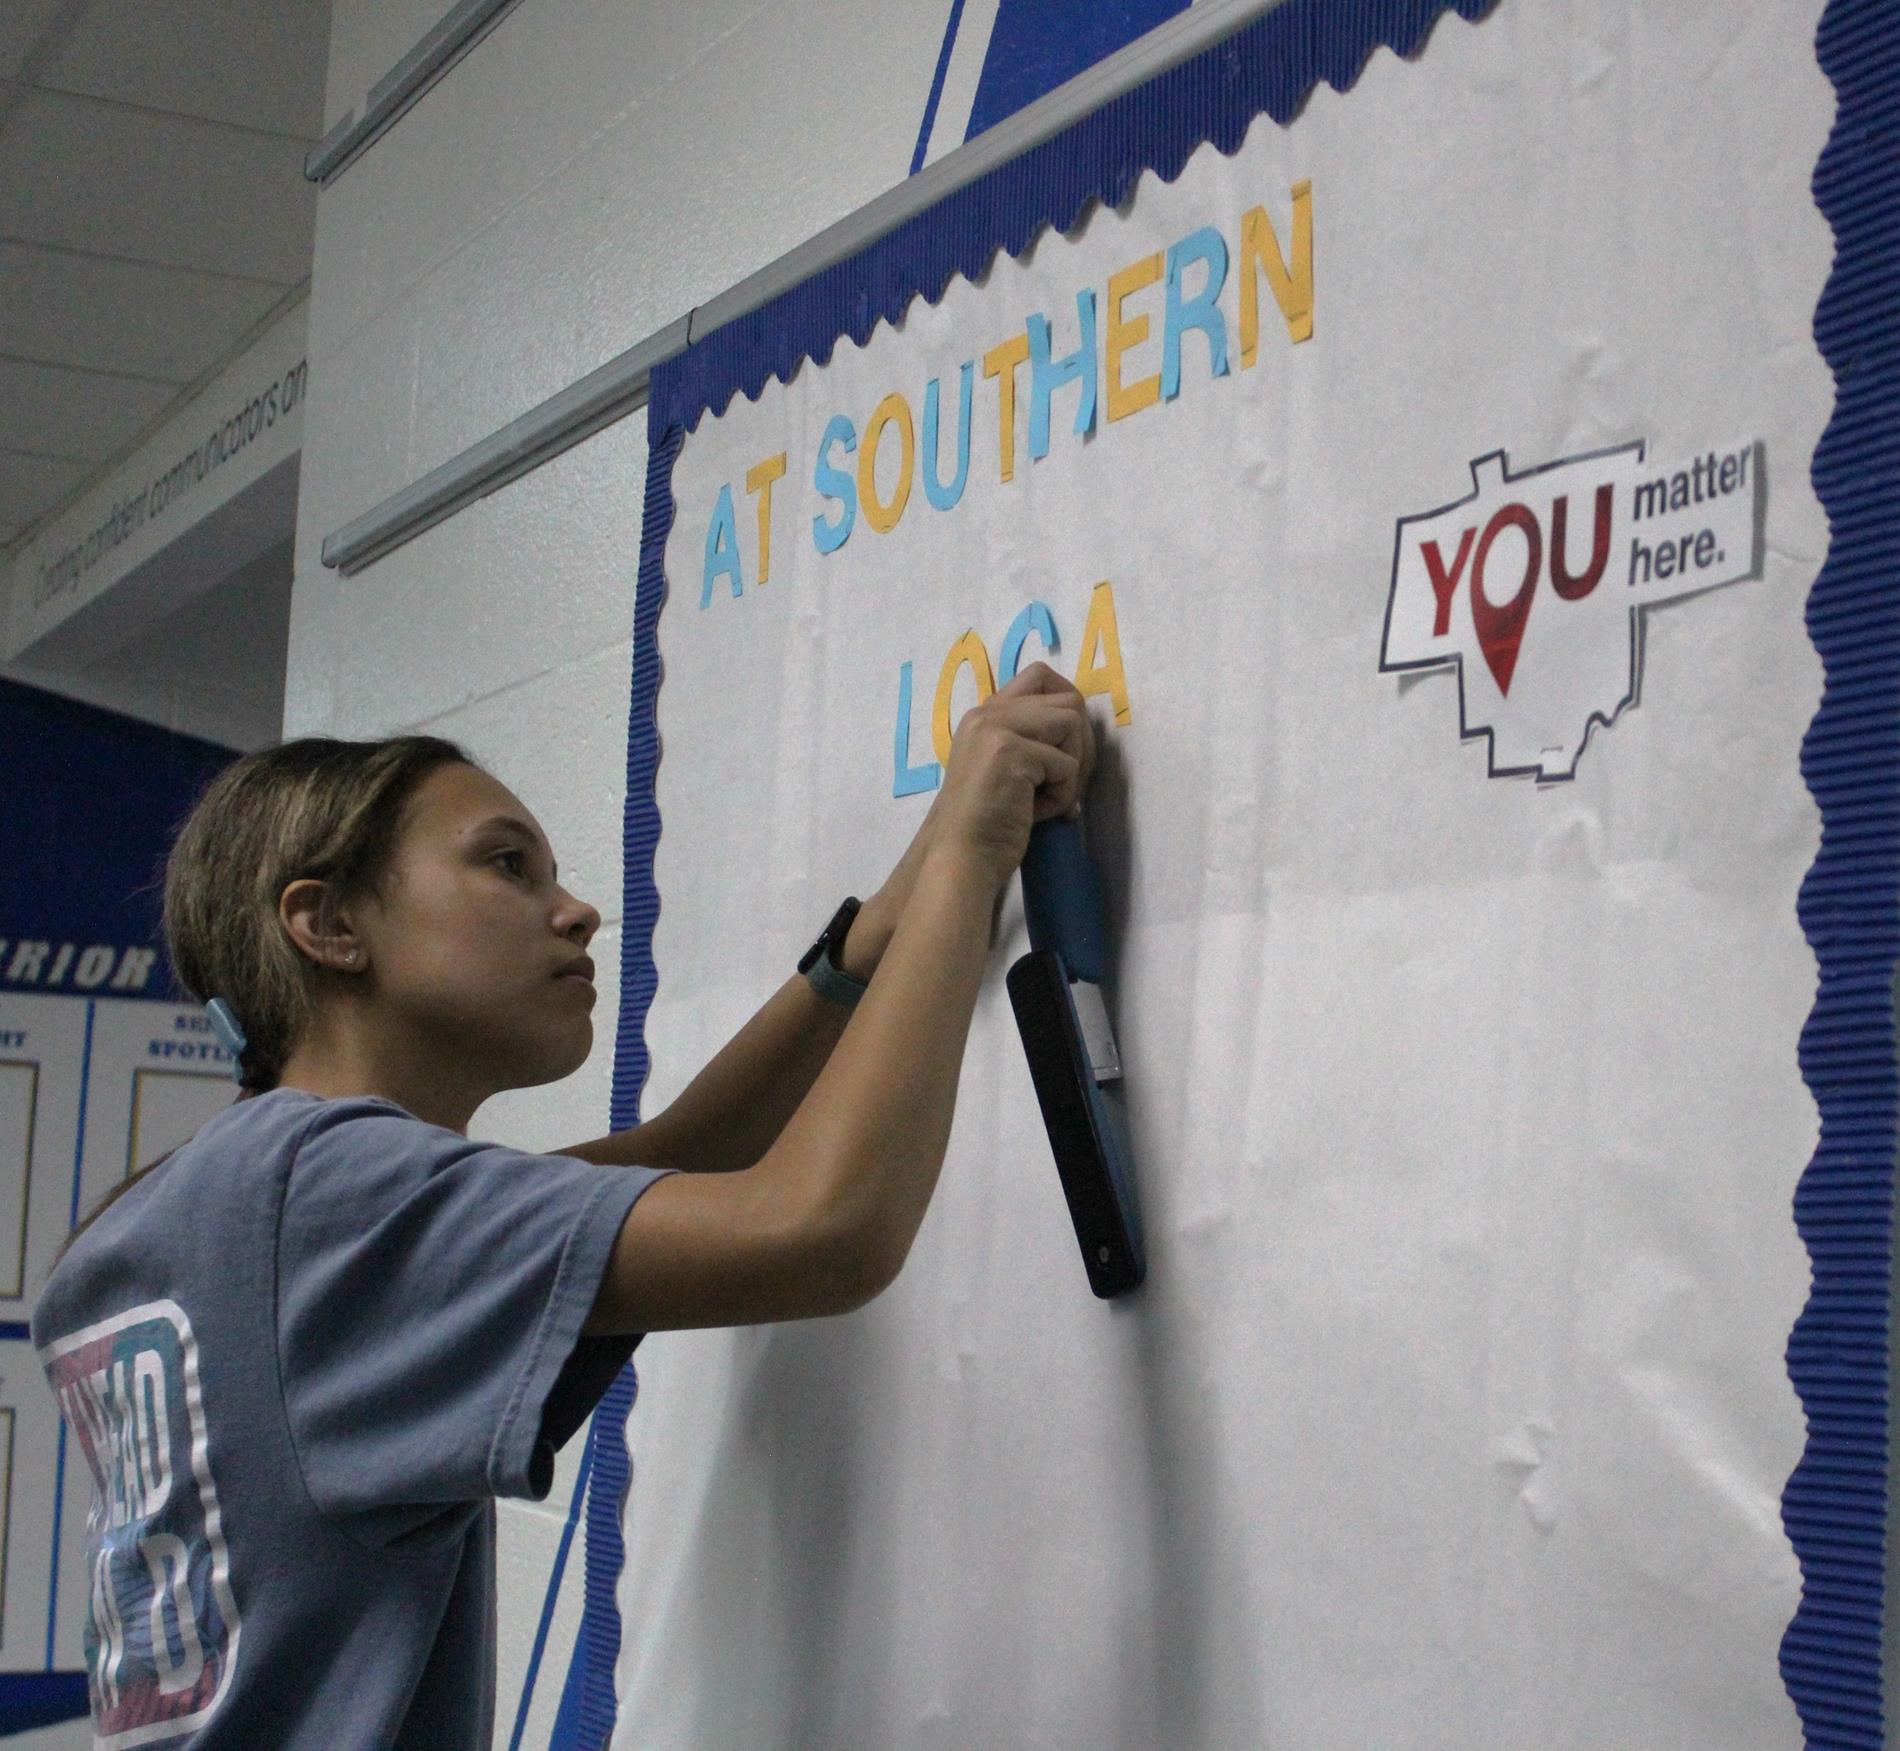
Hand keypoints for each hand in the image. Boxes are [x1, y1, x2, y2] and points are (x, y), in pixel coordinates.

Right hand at [930, 661, 1096, 892]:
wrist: (962, 857)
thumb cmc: (987, 823)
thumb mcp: (1006, 767)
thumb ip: (1030, 739)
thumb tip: (1082, 728)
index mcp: (985, 714)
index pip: (1040, 676)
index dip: (1067, 703)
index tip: (1066, 747)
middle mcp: (987, 713)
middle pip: (1068, 700)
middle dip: (1080, 744)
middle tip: (1066, 782)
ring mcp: (996, 729)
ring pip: (1072, 725)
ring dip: (1072, 769)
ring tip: (1047, 798)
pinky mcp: (1011, 752)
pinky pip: (1067, 764)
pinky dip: (1061, 795)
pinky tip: (1035, 813)